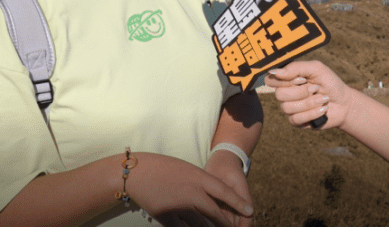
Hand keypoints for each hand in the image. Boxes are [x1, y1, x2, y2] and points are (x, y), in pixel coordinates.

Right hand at [129, 153, 252, 226]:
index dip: (238, 203)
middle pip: (215, 213)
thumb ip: (202, 184)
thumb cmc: (164, 168)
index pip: (224, 192)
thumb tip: (214, 199)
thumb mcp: (188, 171)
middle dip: (226, 223)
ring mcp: (179, 206)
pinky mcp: (166, 216)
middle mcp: (192, 192)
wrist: (138, 172)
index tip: (250, 211)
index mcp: (199, 177)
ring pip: (201, 224)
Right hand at [266, 60, 349, 129]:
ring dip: (310, 103)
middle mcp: (286, 93)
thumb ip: (296, 67)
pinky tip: (323, 109)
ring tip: (323, 99)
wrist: (344, 103)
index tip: (301, 78)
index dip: (283, 80)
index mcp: (288, 79)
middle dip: (302, 91)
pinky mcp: (296, 121)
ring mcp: (290, 108)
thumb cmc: (330, 83)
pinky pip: (296, 119)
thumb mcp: (316, 69)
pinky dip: (313, 113)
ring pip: (288, 108)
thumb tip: (275, 72)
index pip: (270, 79)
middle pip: (279, 94)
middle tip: (316, 88)